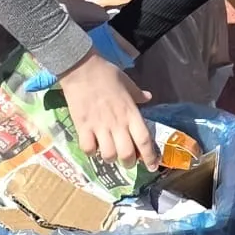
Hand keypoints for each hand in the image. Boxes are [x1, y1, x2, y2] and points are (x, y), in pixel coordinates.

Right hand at [58, 50, 157, 168]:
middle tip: (128, 161)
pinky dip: (91, 152)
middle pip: (127, 153)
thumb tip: (149, 97)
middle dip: (129, 163)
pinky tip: (93, 146)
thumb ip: (138, 94)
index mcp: (130, 113)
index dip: (150, 156)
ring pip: (108, 155)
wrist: (81, 68)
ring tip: (110, 154)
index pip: (144, 140)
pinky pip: (88, 148)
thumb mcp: (127, 82)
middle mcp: (117, 123)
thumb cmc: (106, 73)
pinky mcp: (82, 126)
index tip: (152, 165)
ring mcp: (99, 126)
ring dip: (111, 158)